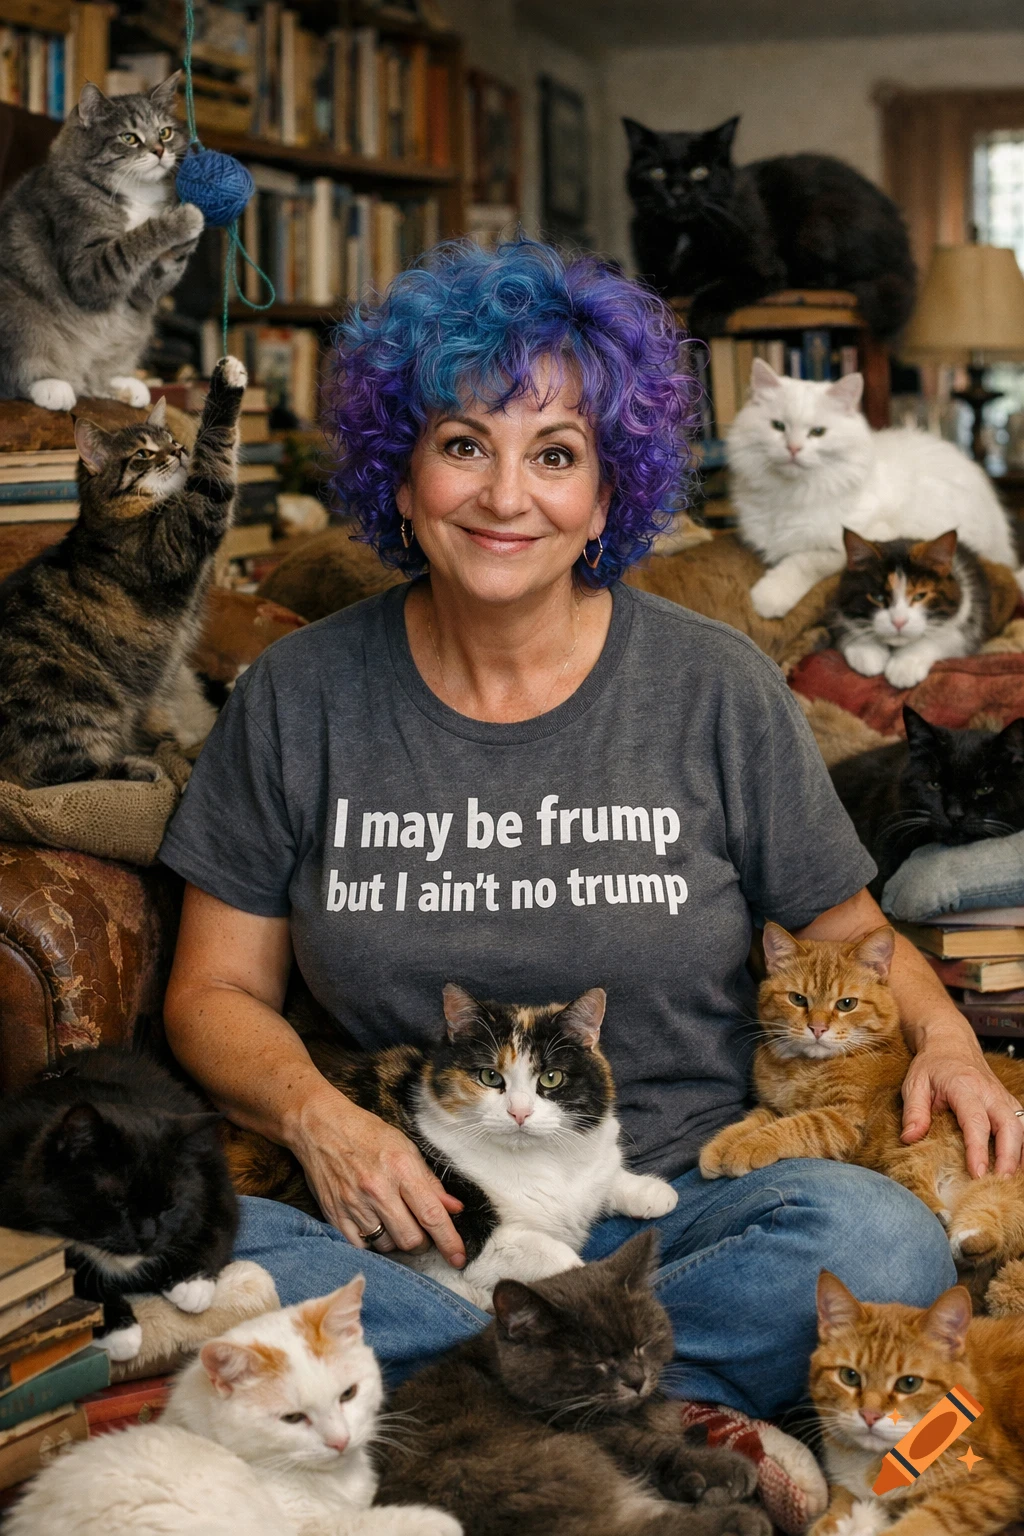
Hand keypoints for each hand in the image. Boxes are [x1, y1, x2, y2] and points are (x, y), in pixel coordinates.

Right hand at [288, 1086, 465, 1266]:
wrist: (320, 1127)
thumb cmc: (366, 1133)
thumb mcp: (405, 1147)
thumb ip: (430, 1182)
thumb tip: (454, 1208)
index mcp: (401, 1169)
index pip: (432, 1215)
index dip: (449, 1241)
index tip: (458, 1258)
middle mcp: (377, 1190)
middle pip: (410, 1239)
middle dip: (422, 1242)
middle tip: (421, 1230)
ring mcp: (354, 1204)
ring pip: (387, 1245)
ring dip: (396, 1241)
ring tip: (394, 1221)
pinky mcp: (335, 1215)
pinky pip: (361, 1246)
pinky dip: (372, 1242)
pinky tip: (375, 1226)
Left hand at [901, 1027, 1023, 1176]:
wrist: (950, 1042)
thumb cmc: (932, 1065)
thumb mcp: (914, 1083)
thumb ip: (913, 1111)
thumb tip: (910, 1138)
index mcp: (965, 1086)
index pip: (976, 1122)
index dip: (978, 1149)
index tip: (977, 1173)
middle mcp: (990, 1092)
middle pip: (1010, 1126)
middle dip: (1008, 1156)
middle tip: (998, 1182)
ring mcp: (1002, 1097)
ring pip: (1021, 1126)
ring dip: (1018, 1153)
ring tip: (1007, 1179)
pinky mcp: (1008, 1102)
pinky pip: (1022, 1124)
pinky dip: (1022, 1146)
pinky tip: (1014, 1165)